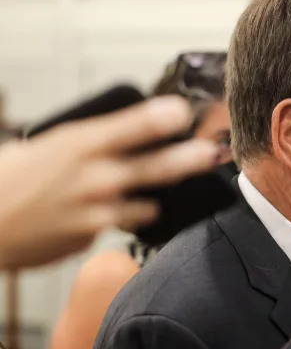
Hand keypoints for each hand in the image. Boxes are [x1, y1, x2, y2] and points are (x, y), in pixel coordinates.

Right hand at [0, 96, 218, 269]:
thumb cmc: (8, 179)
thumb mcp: (48, 144)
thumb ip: (92, 141)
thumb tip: (128, 134)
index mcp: (79, 143)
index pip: (132, 126)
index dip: (163, 118)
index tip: (185, 112)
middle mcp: (94, 176)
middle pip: (154, 167)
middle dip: (189, 159)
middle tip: (212, 154)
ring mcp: (96, 210)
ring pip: (146, 203)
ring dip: (155, 196)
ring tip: (156, 189)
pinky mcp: (93, 236)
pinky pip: (120, 223)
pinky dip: (121, 216)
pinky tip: (104, 210)